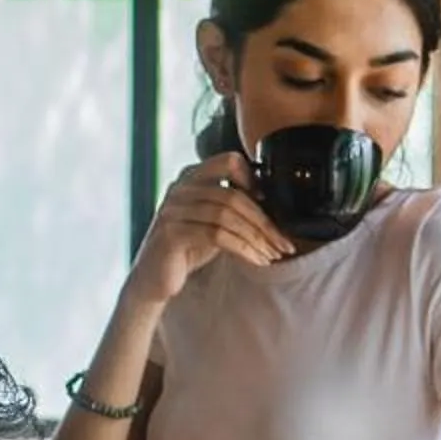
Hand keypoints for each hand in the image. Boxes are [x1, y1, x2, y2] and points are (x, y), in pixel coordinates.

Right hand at [128, 152, 292, 306]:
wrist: (156, 278)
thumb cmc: (188, 248)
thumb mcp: (214, 221)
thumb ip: (232, 205)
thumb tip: (274, 203)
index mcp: (191, 176)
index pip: (228, 161)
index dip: (253, 179)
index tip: (270, 203)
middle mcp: (180, 188)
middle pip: (233, 195)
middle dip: (264, 222)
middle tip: (284, 242)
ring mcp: (173, 209)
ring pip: (227, 215)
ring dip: (257, 238)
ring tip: (273, 254)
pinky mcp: (172, 233)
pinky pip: (216, 235)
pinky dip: (243, 249)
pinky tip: (257, 261)